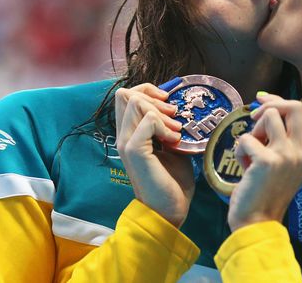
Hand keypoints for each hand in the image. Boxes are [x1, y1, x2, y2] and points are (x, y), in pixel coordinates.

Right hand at [115, 83, 194, 227]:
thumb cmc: (172, 180)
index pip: (126, 95)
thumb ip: (167, 126)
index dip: (148, 91)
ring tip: (175, 130)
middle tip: (173, 115)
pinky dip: (164, 125)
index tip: (168, 103)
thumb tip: (177, 107)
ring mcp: (126, 142)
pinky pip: (148, 120)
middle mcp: (123, 135)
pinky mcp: (134, 150)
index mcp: (129, 132)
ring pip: (135, 102)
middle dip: (154, 97)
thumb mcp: (171, 145)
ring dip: (160, 111)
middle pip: (125, 94)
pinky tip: (174, 141)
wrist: (169, 210)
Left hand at [227, 93, 301, 231]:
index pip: (298, 111)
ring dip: (253, 131)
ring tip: (250, 152)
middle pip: (293, 106)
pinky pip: (246, 138)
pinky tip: (244, 168)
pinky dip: (240, 151)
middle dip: (270, 105)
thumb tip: (265, 106)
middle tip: (254, 117)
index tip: (261, 100)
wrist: (258, 222)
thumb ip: (280, 138)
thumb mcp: (282, 163)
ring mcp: (288, 155)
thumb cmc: (265, 192)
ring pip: (269, 116)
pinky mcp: (268, 160)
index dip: (278, 102)